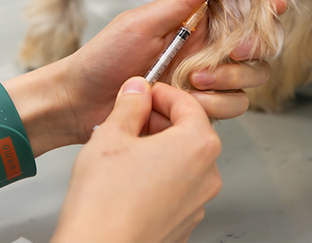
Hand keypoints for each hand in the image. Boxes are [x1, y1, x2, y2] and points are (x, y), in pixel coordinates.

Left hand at [5, 0, 286, 153]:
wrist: (81, 100)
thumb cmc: (105, 56)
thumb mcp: (143, 22)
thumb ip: (182, 0)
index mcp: (196, 23)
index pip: (244, 10)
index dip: (266, 6)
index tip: (272, 4)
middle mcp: (209, 50)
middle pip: (260, 47)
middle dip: (253, 48)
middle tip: (231, 50)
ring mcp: (207, 81)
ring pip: (252, 79)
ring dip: (230, 79)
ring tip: (193, 81)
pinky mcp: (202, 108)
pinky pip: (234, 107)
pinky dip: (216, 105)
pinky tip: (189, 101)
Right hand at [51, 77, 221, 242]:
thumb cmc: (104, 201)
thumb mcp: (111, 134)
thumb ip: (130, 104)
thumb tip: (137, 90)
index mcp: (198, 145)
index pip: (188, 103)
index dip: (162, 93)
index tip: (144, 92)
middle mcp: (207, 175)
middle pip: (189, 132)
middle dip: (159, 121)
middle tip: (130, 118)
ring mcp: (197, 202)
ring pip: (183, 160)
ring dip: (159, 148)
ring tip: (125, 150)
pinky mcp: (184, 222)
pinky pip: (177, 187)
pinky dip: (159, 176)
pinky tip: (130, 178)